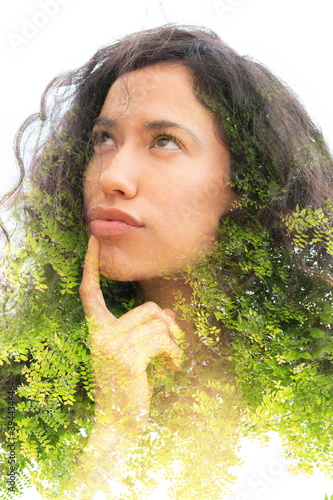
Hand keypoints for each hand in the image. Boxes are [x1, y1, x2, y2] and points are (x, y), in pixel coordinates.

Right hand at [79, 235, 182, 434]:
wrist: (119, 422)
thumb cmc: (129, 386)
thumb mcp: (133, 352)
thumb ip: (145, 330)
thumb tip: (170, 313)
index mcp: (98, 330)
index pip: (90, 292)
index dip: (91, 264)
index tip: (94, 238)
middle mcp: (101, 334)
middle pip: (149, 309)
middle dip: (169, 325)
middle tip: (174, 344)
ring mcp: (111, 345)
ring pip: (159, 324)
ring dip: (175, 343)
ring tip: (172, 360)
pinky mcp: (126, 358)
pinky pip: (162, 341)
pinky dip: (175, 354)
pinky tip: (172, 369)